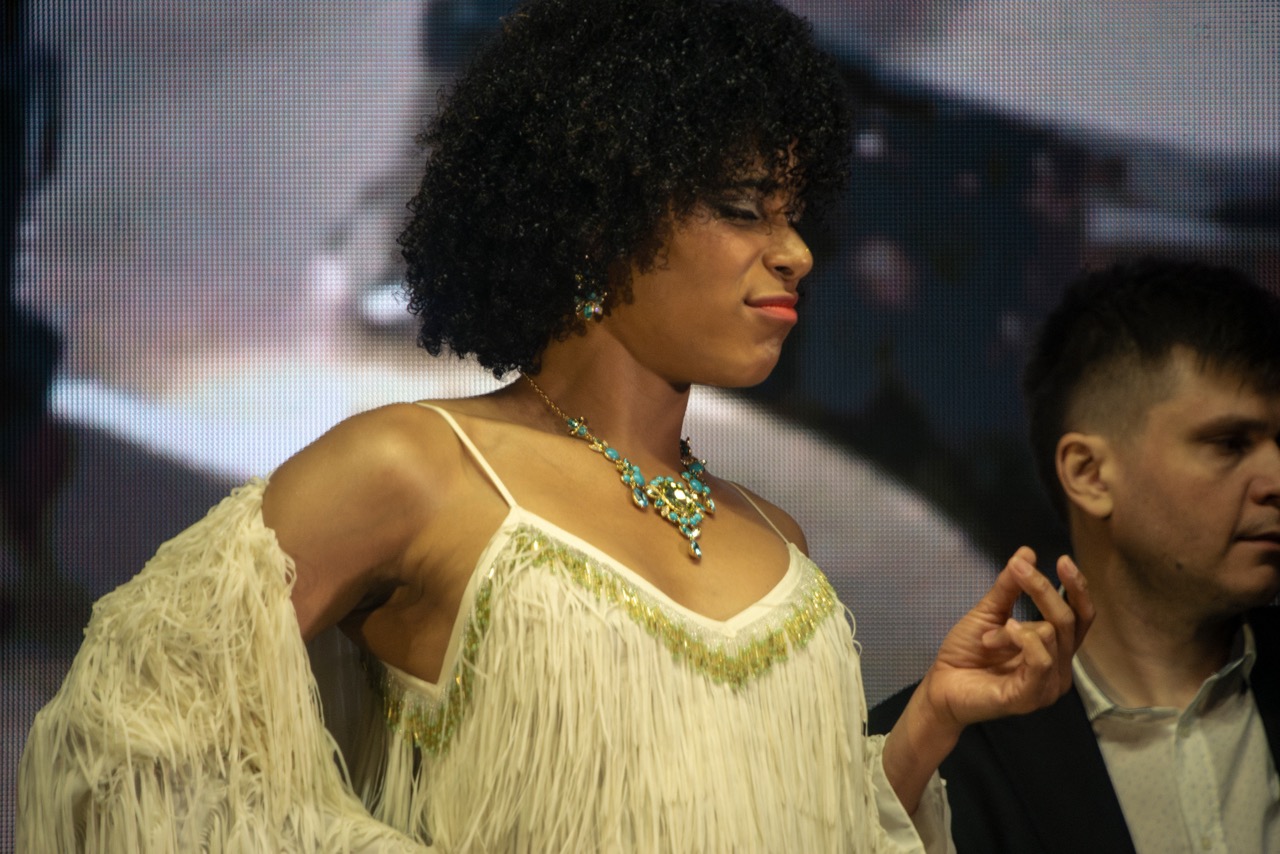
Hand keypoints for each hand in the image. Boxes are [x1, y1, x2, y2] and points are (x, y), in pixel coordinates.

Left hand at [880, 548, 1092, 813]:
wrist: (940, 684)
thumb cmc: (966, 652)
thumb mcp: (988, 612)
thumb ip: (1009, 587)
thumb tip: (1027, 552)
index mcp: (1054, 648)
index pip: (1080, 617)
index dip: (1077, 589)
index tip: (1063, 560)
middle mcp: (1059, 668)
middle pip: (1070, 622)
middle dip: (1045, 591)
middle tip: (1019, 570)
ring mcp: (1047, 685)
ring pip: (1053, 637)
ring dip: (1018, 625)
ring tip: (988, 635)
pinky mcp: (1030, 697)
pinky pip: (1042, 662)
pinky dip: (1026, 641)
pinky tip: (1006, 632)